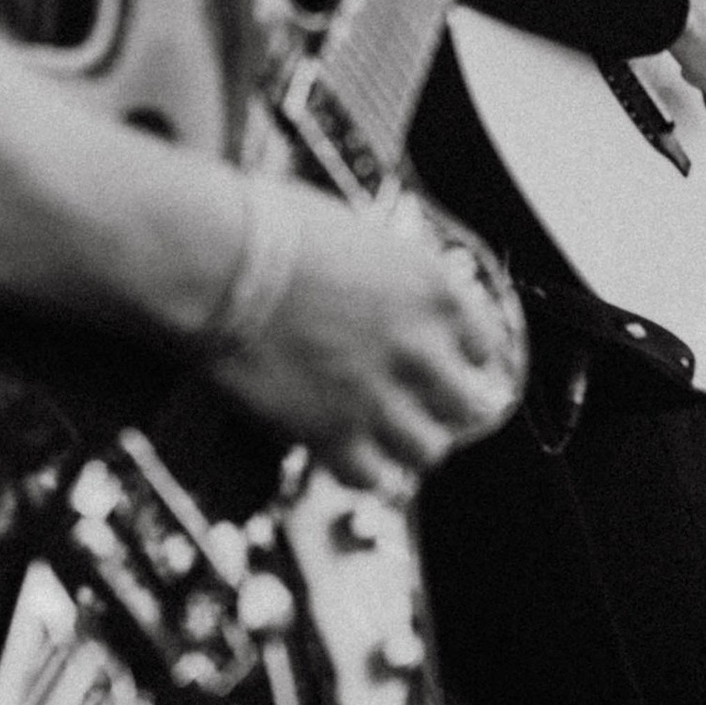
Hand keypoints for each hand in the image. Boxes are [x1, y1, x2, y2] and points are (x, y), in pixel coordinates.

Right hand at [201, 187, 520, 487]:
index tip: (439, 358)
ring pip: (427, 451)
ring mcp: (380, 397)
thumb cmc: (274, 225)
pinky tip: (340, 451)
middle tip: (413, 403)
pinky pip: (370, 479)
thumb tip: (377, 290)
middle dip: (442, 407)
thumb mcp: (355, 234)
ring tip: (379, 434)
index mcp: (432, 289)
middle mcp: (420, 348)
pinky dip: (359, 470)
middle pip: (467, 407)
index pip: (483, 344)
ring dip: (405, 444)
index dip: (459, 355)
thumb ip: (385, 278)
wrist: (222, 261)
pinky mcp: (333, 435)